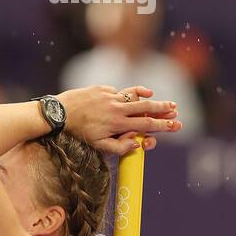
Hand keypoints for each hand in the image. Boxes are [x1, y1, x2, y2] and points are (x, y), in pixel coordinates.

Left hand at [57, 85, 180, 154]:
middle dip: (163, 109)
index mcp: (118, 124)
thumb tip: (138, 144)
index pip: (146, 125)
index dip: (162, 125)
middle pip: (146, 108)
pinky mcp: (104, 89)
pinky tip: (144, 92)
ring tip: (162, 100)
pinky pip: (122, 91)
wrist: (60, 113)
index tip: (174, 125)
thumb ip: (119, 147)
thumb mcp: (98, 145)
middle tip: (175, 110)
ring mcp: (111, 97)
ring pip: (136, 97)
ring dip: (151, 98)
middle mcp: (117, 109)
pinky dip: (133, 93)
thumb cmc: (79, 132)